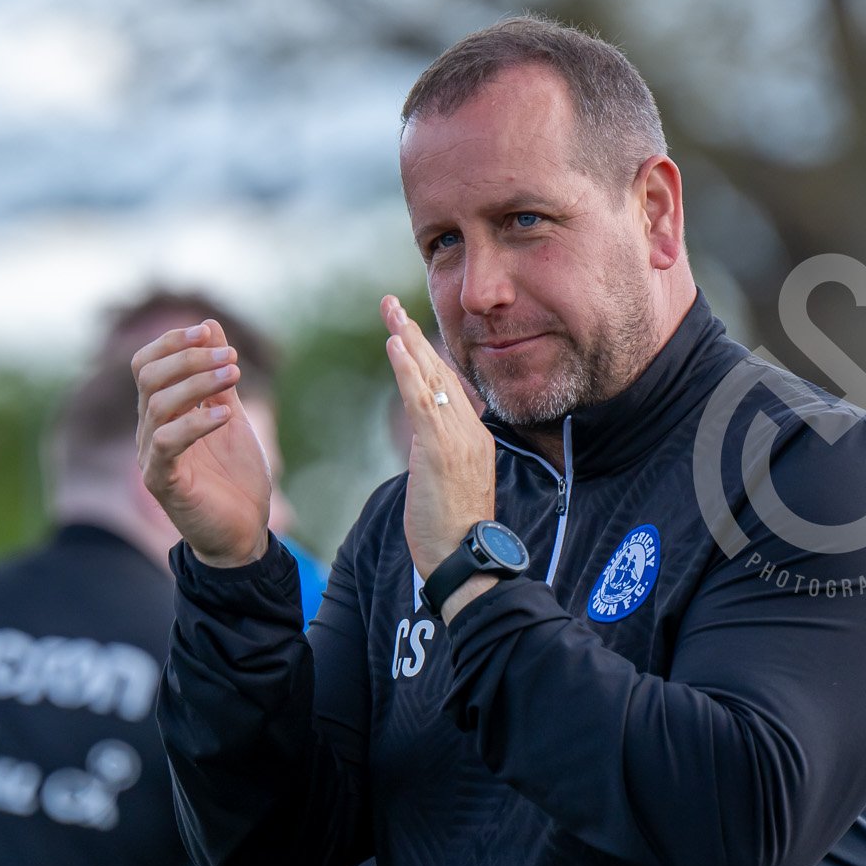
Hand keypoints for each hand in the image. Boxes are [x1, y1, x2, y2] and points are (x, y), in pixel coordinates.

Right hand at [133, 319, 271, 567]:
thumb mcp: (232, 416)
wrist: (243, 531)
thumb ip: (219, 378)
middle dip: (189, 358)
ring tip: (234, 375)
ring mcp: (152, 457)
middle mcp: (151, 431)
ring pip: (158, 405)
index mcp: (164, 413)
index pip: (146, 365)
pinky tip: (226, 415)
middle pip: (148, 378)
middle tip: (230, 356)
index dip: (171, 343)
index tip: (208, 331)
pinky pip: (167, 444)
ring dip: (199, 383)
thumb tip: (210, 326)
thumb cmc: (234, 476)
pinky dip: (196, 423)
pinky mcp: (163, 482)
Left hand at [381, 295, 498, 580]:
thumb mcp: (448, 486)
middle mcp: (471, 432)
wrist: (467, 560)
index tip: (409, 332)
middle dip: (415, 336)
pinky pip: (422, 400)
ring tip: (390, 313)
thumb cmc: (453, 533)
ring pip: (432, 379)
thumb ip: (439, 457)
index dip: (428, 357)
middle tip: (392, 305)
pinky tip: (396, 345)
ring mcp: (458, 439)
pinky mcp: (441, 449)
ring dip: (408, 342)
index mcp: (475, 439)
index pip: (450, 387)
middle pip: (441, 373)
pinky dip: (408, 370)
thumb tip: (425, 444)